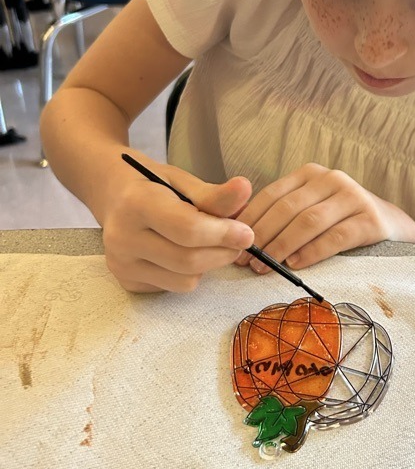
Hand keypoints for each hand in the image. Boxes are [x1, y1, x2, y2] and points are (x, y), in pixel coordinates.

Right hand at [102, 161, 254, 292]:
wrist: (113, 196)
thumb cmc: (152, 185)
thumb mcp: (183, 181)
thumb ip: (214, 194)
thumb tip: (245, 189)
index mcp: (136, 204)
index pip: (188, 229)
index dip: (223, 234)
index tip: (247, 233)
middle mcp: (122, 238)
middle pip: (189, 260)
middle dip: (223, 253)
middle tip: (237, 240)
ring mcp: (121, 264)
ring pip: (185, 281)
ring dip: (208, 265)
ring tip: (207, 244)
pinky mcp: (127, 282)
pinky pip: (173, 287)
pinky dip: (188, 273)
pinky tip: (182, 252)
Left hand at [235, 163, 414, 271]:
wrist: (391, 226)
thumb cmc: (340, 222)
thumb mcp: (312, 208)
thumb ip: (282, 214)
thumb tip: (237, 231)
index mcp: (310, 174)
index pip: (272, 194)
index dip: (251, 219)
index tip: (234, 244)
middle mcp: (332, 179)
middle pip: (288, 208)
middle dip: (263, 236)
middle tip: (247, 260)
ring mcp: (353, 197)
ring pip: (309, 221)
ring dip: (282, 245)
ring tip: (266, 265)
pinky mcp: (370, 219)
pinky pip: (335, 236)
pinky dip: (312, 252)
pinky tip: (296, 265)